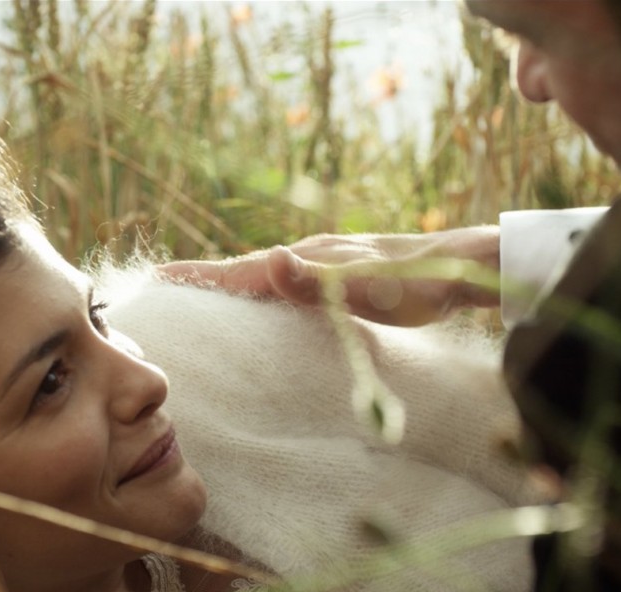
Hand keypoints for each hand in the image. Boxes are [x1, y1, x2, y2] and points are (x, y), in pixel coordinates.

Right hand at [158, 227, 500, 325]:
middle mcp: (311, 256)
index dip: (198, 277)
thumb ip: (317, 281)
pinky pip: (290, 284)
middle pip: (245, 270)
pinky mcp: (343, 273)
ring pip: (267, 276)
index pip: (240, 271)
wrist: (466, 267)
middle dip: (205, 280)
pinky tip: (270, 306)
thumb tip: (269, 260)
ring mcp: (327, 262)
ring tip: (203, 300)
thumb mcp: (369, 290)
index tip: (155, 278)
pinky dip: (265, 292)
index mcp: (307, 261)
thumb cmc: (420, 286)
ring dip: (233, 286)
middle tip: (164, 290)